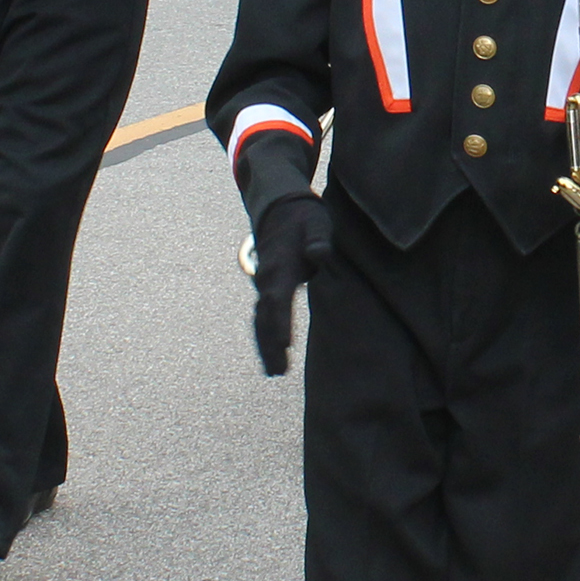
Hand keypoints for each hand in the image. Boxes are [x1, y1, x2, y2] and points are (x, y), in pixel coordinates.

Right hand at [249, 194, 331, 375]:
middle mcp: (267, 277)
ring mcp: (263, 284)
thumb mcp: (317, 222)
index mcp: (280, 264)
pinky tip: (270, 358)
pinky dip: (263, 337)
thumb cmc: (304, 218)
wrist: (279, 208)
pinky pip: (261, 317)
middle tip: (278, 371)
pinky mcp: (266, 289)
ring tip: (274, 373)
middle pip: (265, 316)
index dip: (281, 321)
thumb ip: (319, 239)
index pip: (278, 297)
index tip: (285, 344)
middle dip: (270, 344)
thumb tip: (319, 253)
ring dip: (264, 346)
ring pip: (260, 320)